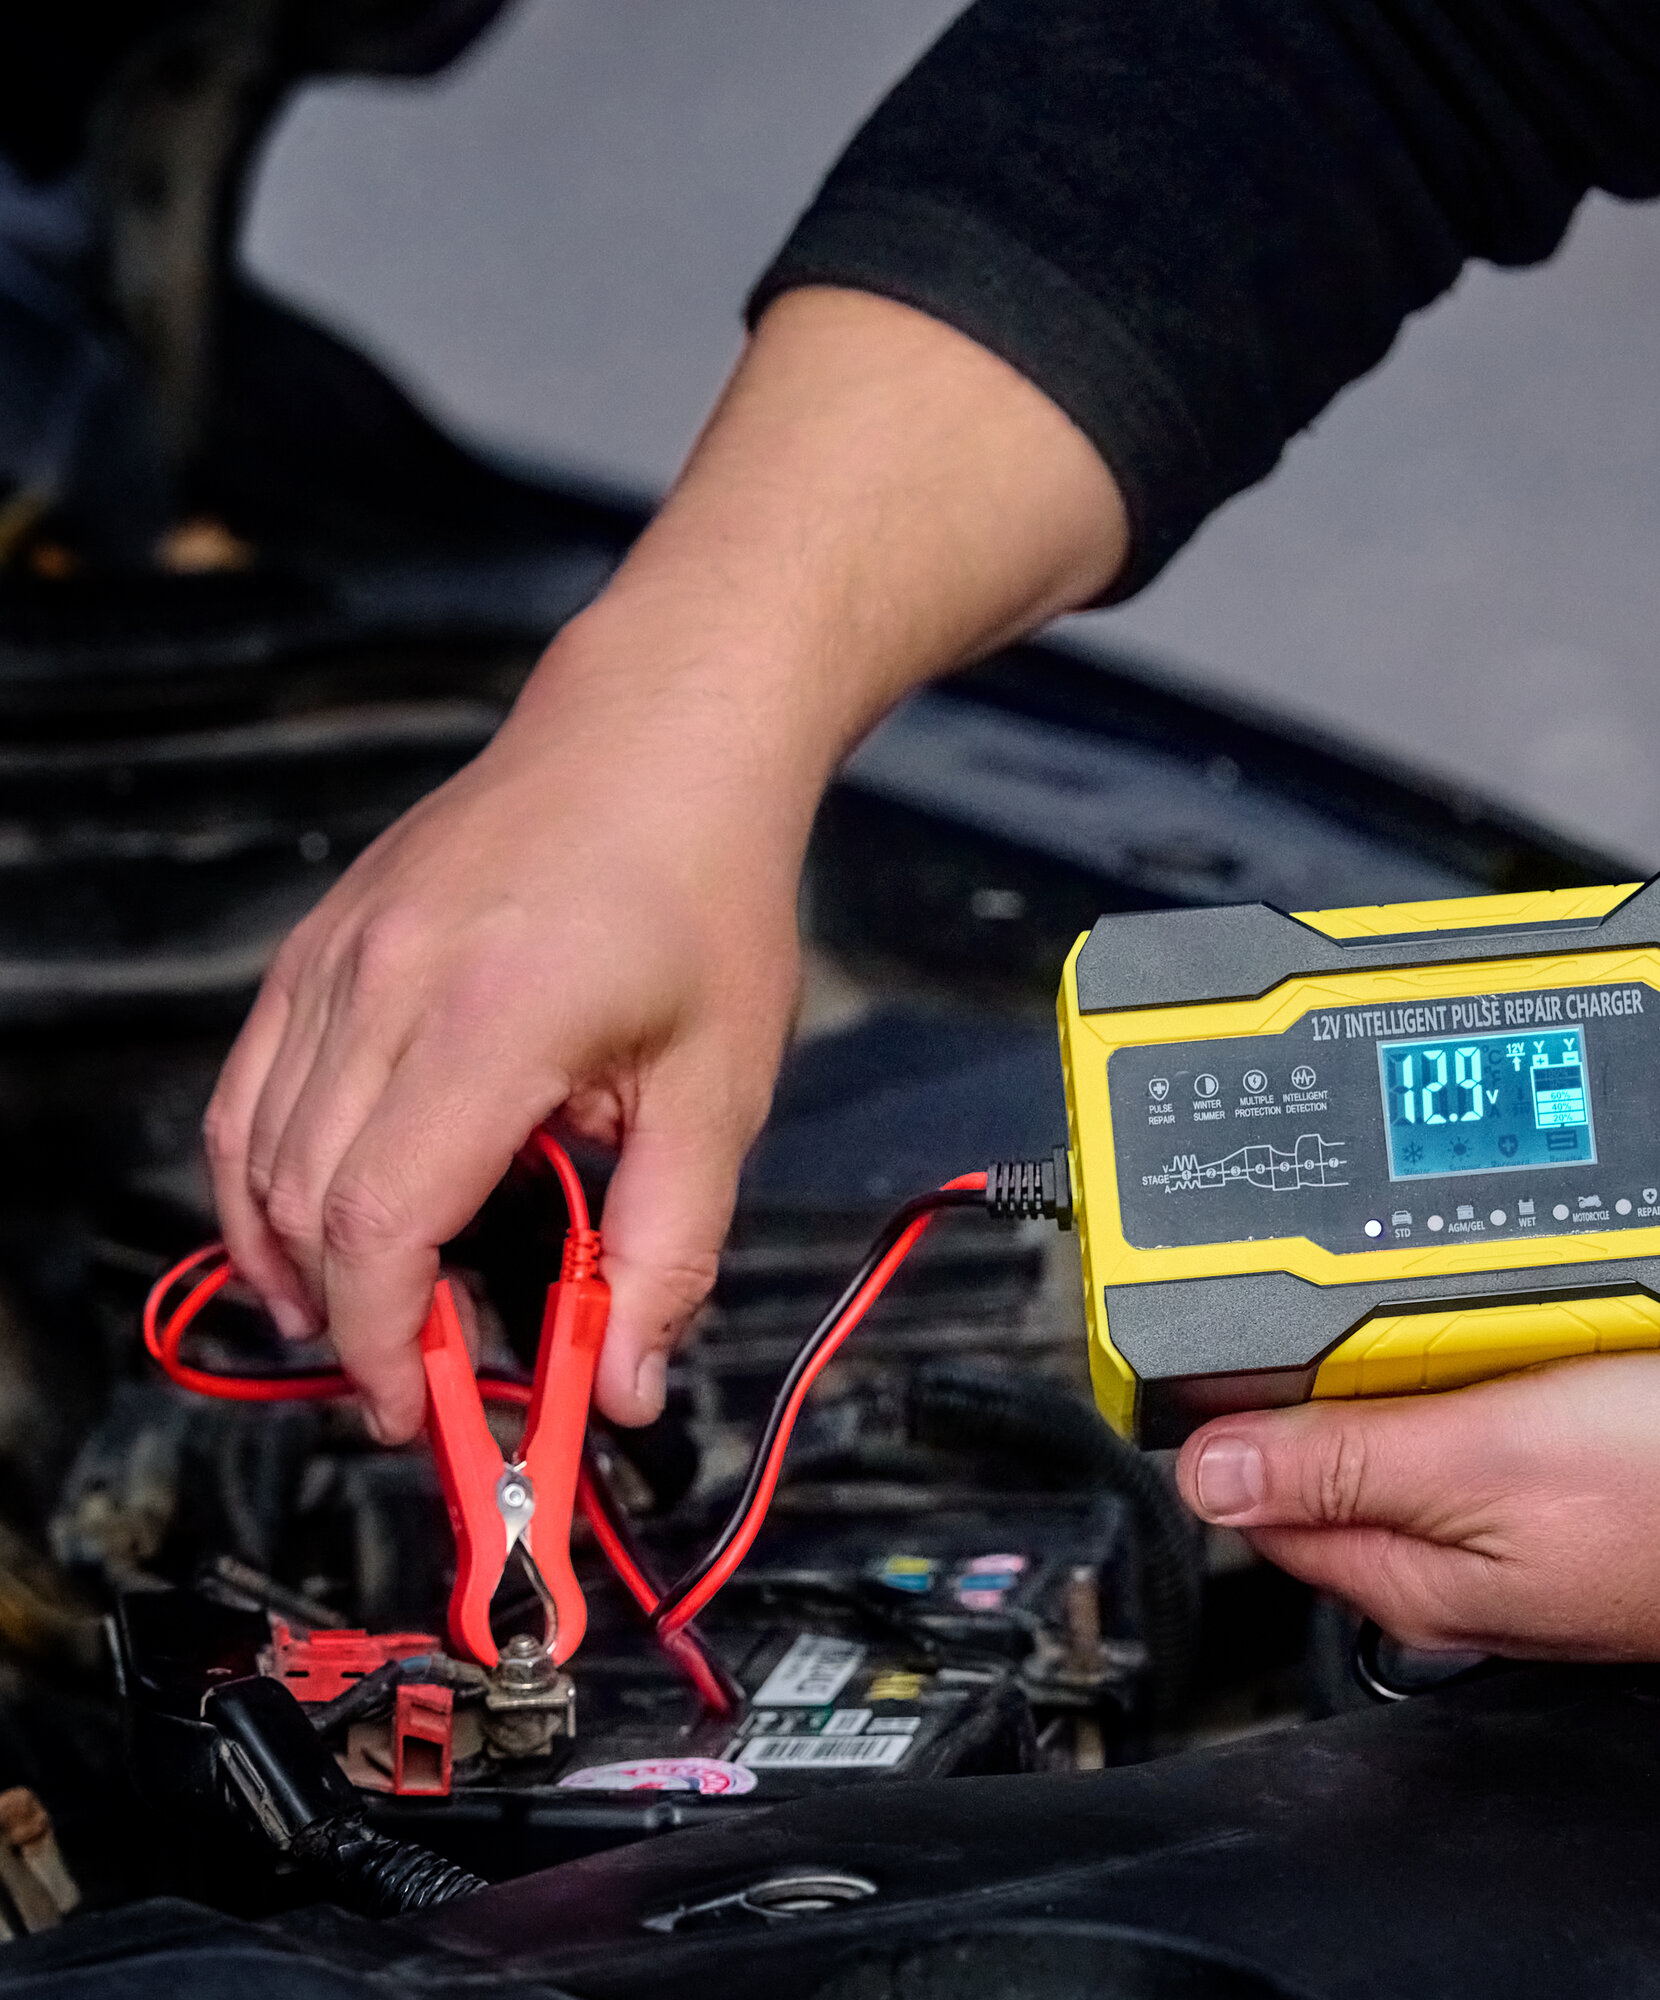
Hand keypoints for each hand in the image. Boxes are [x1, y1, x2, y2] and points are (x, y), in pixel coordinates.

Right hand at [202, 288, 1125, 1441]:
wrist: (663, 735)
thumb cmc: (709, 898)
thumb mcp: (724, 1083)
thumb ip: (672, 1245)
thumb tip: (626, 1387)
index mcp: (490, 1024)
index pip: (381, 1226)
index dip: (389, 1346)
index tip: (426, 1412)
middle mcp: (384, 985)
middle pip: (309, 1205)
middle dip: (354, 1320)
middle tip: (427, 1378)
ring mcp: (337, 953)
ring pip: (258, 1151)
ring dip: (298, 1258)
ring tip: (370, 1317)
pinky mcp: (323, 938)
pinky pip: (255, 1083)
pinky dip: (267, 1173)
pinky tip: (321, 1218)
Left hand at [1175, 1352, 1659, 1673]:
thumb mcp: (1498, 1459)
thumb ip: (1346, 1463)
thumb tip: (1205, 1474)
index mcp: (1413, 1573)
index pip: (1264, 1499)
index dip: (1236, 1415)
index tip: (1232, 1335)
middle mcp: (1455, 1558)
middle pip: (1334, 1455)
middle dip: (1325, 1375)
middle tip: (1350, 1297)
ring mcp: (1517, 1521)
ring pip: (1414, 1421)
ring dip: (1410, 1357)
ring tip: (1438, 1305)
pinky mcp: (1575, 1479)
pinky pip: (1492, 1408)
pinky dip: (1486, 1358)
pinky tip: (1510, 1323)